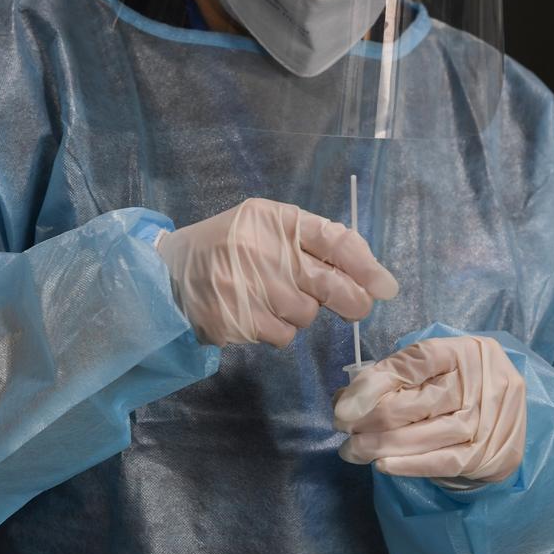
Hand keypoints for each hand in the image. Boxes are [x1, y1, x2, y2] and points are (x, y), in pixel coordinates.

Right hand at [156, 198, 398, 346]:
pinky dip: (278, 330)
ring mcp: (250, 285)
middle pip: (330, 283)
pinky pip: (283, 335)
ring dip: (300, 314)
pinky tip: (257, 316)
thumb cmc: (227, 248)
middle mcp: (264, 248)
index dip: (368, 266)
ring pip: (307, 314)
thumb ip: (311, 242)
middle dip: (353, 301)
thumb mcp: (266, 229)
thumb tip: (368, 273)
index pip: (336, 240)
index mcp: (276, 219)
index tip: (387, 286)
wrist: (167, 274)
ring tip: (273, 300)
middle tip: (357, 308)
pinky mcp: (238, 318)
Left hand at [334, 336, 525, 483]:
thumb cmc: (458, 383)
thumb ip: (395, 375)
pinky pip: (441, 461)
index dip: (373, 385)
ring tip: (351, 451)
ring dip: (379, 446)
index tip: (342, 407)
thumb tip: (347, 399)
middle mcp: (481, 383)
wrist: (507, 413)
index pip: (413, 363)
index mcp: (464, 351)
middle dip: (368, 420)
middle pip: (414, 404)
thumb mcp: (433, 367)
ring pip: (423, 436)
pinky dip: (408, 465)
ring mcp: (488, 421)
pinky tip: (382, 465)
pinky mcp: (488, 454)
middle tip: (342, 430)